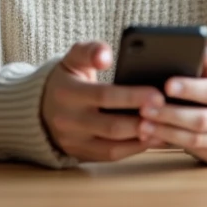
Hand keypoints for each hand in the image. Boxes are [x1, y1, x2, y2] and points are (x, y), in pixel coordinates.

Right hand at [42, 41, 165, 161]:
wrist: (38, 108)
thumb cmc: (67, 79)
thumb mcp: (72, 58)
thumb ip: (90, 50)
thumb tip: (106, 55)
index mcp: (67, 92)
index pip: (103, 95)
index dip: (132, 96)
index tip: (158, 94)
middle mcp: (68, 120)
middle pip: (111, 125)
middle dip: (142, 120)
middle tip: (168, 113)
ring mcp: (74, 142)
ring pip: (113, 147)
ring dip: (142, 139)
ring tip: (166, 127)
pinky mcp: (80, 155)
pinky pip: (111, 156)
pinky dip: (134, 149)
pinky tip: (153, 138)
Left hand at [136, 38, 206, 165]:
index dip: (189, 89)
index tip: (166, 85)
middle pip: (200, 120)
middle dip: (170, 114)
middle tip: (144, 108)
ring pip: (194, 139)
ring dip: (166, 132)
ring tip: (143, 124)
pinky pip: (192, 151)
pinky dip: (170, 143)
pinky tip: (152, 136)